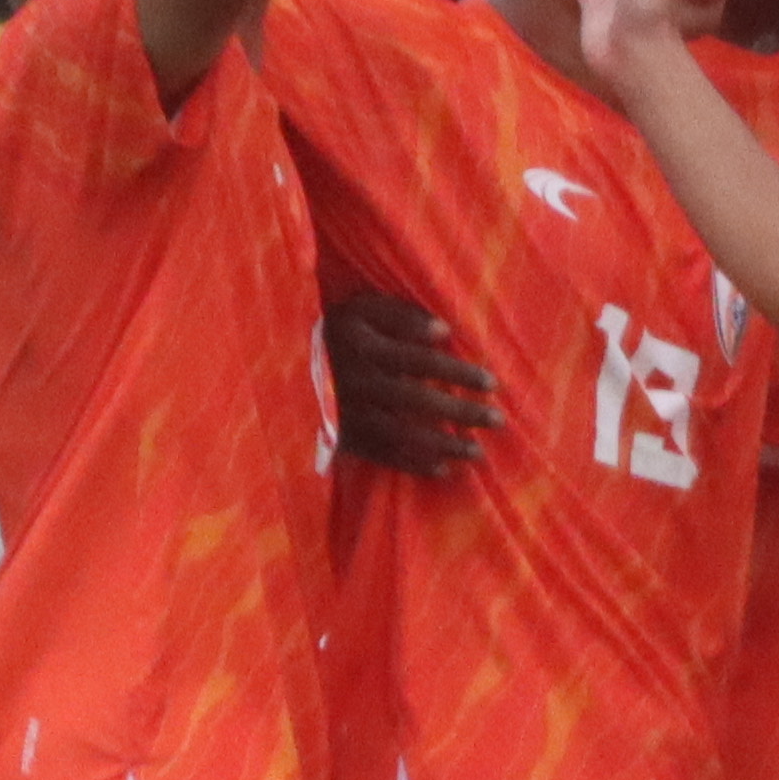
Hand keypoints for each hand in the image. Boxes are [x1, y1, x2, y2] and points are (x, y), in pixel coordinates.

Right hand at [326, 289, 493, 475]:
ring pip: (401, 433)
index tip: (492, 384)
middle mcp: (357, 381)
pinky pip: (381, 455)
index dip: (457, 372)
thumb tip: (444, 331)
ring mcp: (348, 414)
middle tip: (498, 420)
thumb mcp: (361, 309)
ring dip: (443, 445)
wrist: (281, 362)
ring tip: (478, 452)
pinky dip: (413, 465)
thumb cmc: (336, 331)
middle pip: (417, 400)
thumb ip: (400, 315)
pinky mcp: (341, 437)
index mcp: (363, 345)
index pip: (420, 361)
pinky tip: (444, 470)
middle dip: (461, 411)